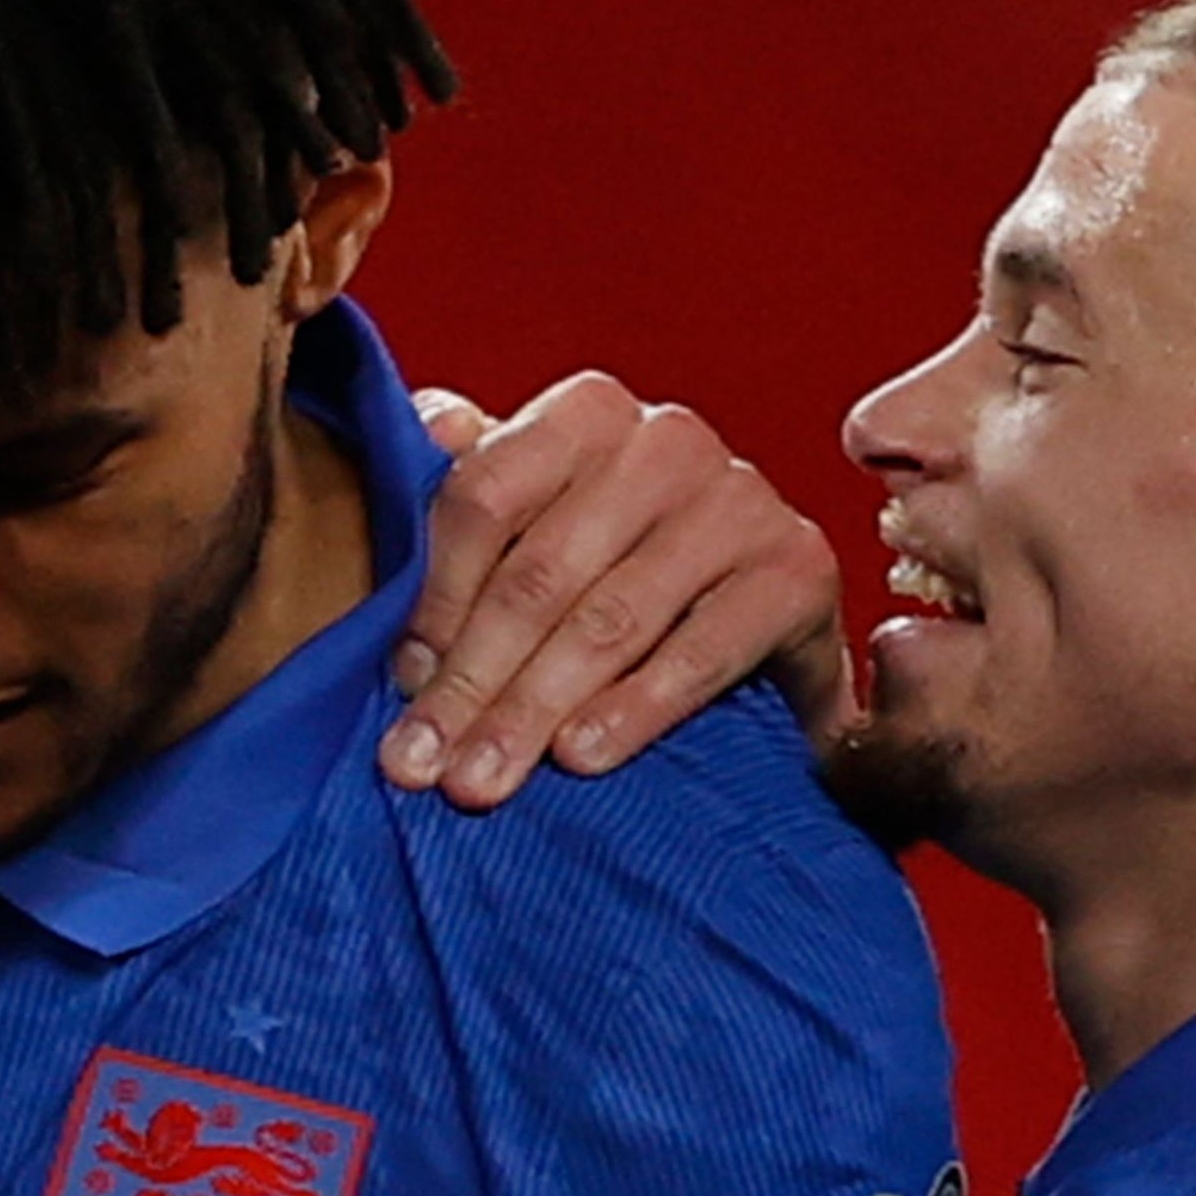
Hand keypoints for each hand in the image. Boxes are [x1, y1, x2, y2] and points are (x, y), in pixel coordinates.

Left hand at [382, 373, 843, 808]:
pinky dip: (635, 709)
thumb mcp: (528, 521)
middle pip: (540, 574)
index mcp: (584, 413)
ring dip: (532, 711)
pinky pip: (701, 649)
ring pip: (609, 620)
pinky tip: (581, 756)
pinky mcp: (797, 568)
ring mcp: (738, 501)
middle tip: (419, 765)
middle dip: (470, 682)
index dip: (432, 600)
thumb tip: (416, 442)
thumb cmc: (607, 562)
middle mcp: (665, 442)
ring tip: (480, 781)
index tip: (398, 684)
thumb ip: (458, 486)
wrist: (753, 609)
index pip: (483, 497)